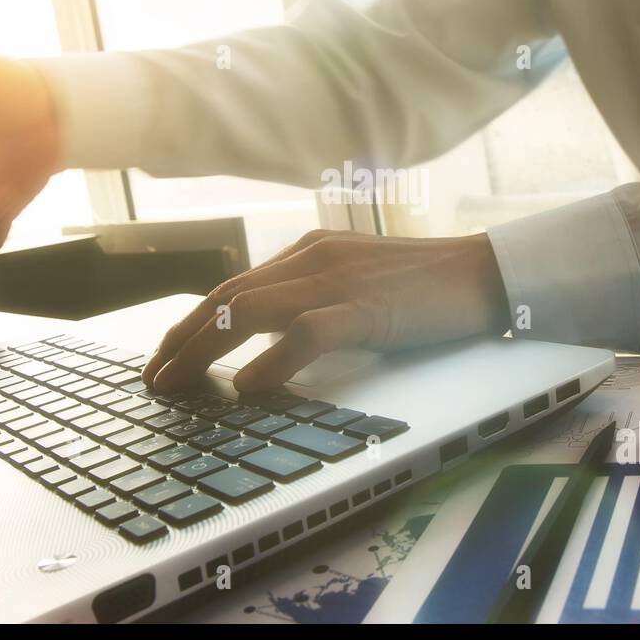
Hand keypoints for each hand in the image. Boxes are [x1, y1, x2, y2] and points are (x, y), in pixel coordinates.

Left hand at [143, 230, 510, 393]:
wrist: (487, 273)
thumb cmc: (426, 285)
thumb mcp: (356, 282)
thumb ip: (312, 297)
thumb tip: (264, 337)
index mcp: (309, 252)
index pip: (232, 286)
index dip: (190, 323)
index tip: (163, 358)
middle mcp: (313, 258)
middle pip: (227, 296)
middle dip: (181, 340)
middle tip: (152, 381)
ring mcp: (339, 280)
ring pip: (250, 310)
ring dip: (203, 350)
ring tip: (177, 386)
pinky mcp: (368, 308)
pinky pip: (305, 333)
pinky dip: (269, 361)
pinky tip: (246, 387)